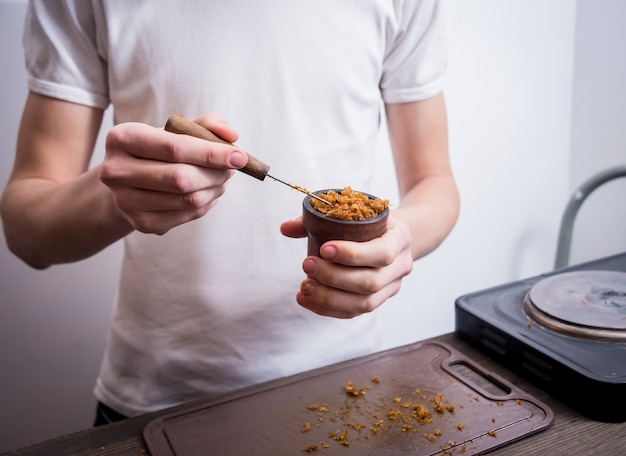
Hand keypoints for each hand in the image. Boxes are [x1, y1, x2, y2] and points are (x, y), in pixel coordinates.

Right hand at [100, 113, 247, 234]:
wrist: (130, 181)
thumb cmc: (159, 149)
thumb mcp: (177, 129)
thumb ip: (206, 124)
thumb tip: (231, 136)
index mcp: (122, 138)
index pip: (174, 147)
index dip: (212, 153)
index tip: (240, 157)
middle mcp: (115, 171)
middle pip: (181, 178)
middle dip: (216, 174)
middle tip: (233, 169)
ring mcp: (125, 201)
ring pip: (187, 199)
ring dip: (215, 189)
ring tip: (223, 179)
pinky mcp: (140, 223)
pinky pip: (187, 215)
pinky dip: (207, 204)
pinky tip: (209, 192)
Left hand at [280, 214, 413, 317]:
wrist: (396, 234)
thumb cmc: (371, 220)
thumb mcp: (355, 211)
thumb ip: (319, 219)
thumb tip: (285, 228)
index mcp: (400, 238)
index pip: (382, 253)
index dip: (353, 254)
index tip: (324, 249)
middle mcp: (401, 266)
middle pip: (370, 282)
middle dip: (334, 277)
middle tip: (307, 265)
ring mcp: (392, 287)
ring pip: (364, 303)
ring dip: (330, 297)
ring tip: (304, 286)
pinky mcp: (379, 300)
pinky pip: (354, 312)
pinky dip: (327, 309)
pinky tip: (306, 299)